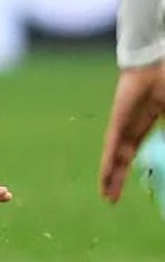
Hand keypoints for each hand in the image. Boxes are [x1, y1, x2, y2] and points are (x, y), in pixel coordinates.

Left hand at [100, 64, 164, 202]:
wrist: (157, 62)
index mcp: (147, 122)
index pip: (138, 151)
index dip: (134, 167)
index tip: (137, 182)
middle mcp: (132, 127)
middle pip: (123, 158)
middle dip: (118, 179)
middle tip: (112, 199)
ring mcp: (123, 126)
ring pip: (115, 158)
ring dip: (111, 178)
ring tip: (108, 198)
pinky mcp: (118, 123)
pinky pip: (112, 149)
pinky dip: (109, 166)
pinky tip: (105, 181)